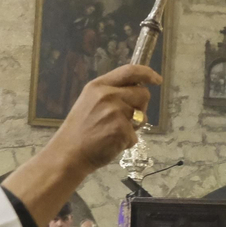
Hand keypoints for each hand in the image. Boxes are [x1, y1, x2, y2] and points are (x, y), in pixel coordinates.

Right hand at [4, 64, 161, 226]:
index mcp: (99, 85)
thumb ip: (110, 93)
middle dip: (140, 106)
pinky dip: (127, 142)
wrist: (68, 154)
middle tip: (125, 118)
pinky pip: (135, 135)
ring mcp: (115, 112)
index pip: (130, 71)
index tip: (157, 79)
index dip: (147, 73)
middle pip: (142, 93)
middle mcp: (108, 95)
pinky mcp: (121, 130)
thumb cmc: (79, 131)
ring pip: (142, 116)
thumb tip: (137, 90)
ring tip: (112, 132)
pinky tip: (111, 143)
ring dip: (133, 126)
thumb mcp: (89, 102)